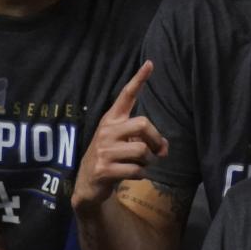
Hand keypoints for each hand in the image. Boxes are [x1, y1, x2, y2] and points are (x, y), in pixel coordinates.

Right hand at [72, 61, 167, 212]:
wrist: (87, 185)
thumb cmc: (110, 160)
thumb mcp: (122, 144)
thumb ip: (142, 140)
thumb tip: (163, 149)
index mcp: (110, 121)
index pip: (125, 96)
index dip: (138, 80)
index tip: (150, 63)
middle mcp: (106, 132)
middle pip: (142, 124)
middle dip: (155, 139)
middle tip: (158, 152)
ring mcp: (103, 151)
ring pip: (141, 150)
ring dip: (148, 161)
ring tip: (143, 165)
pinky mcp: (104, 170)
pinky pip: (135, 170)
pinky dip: (141, 174)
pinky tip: (134, 175)